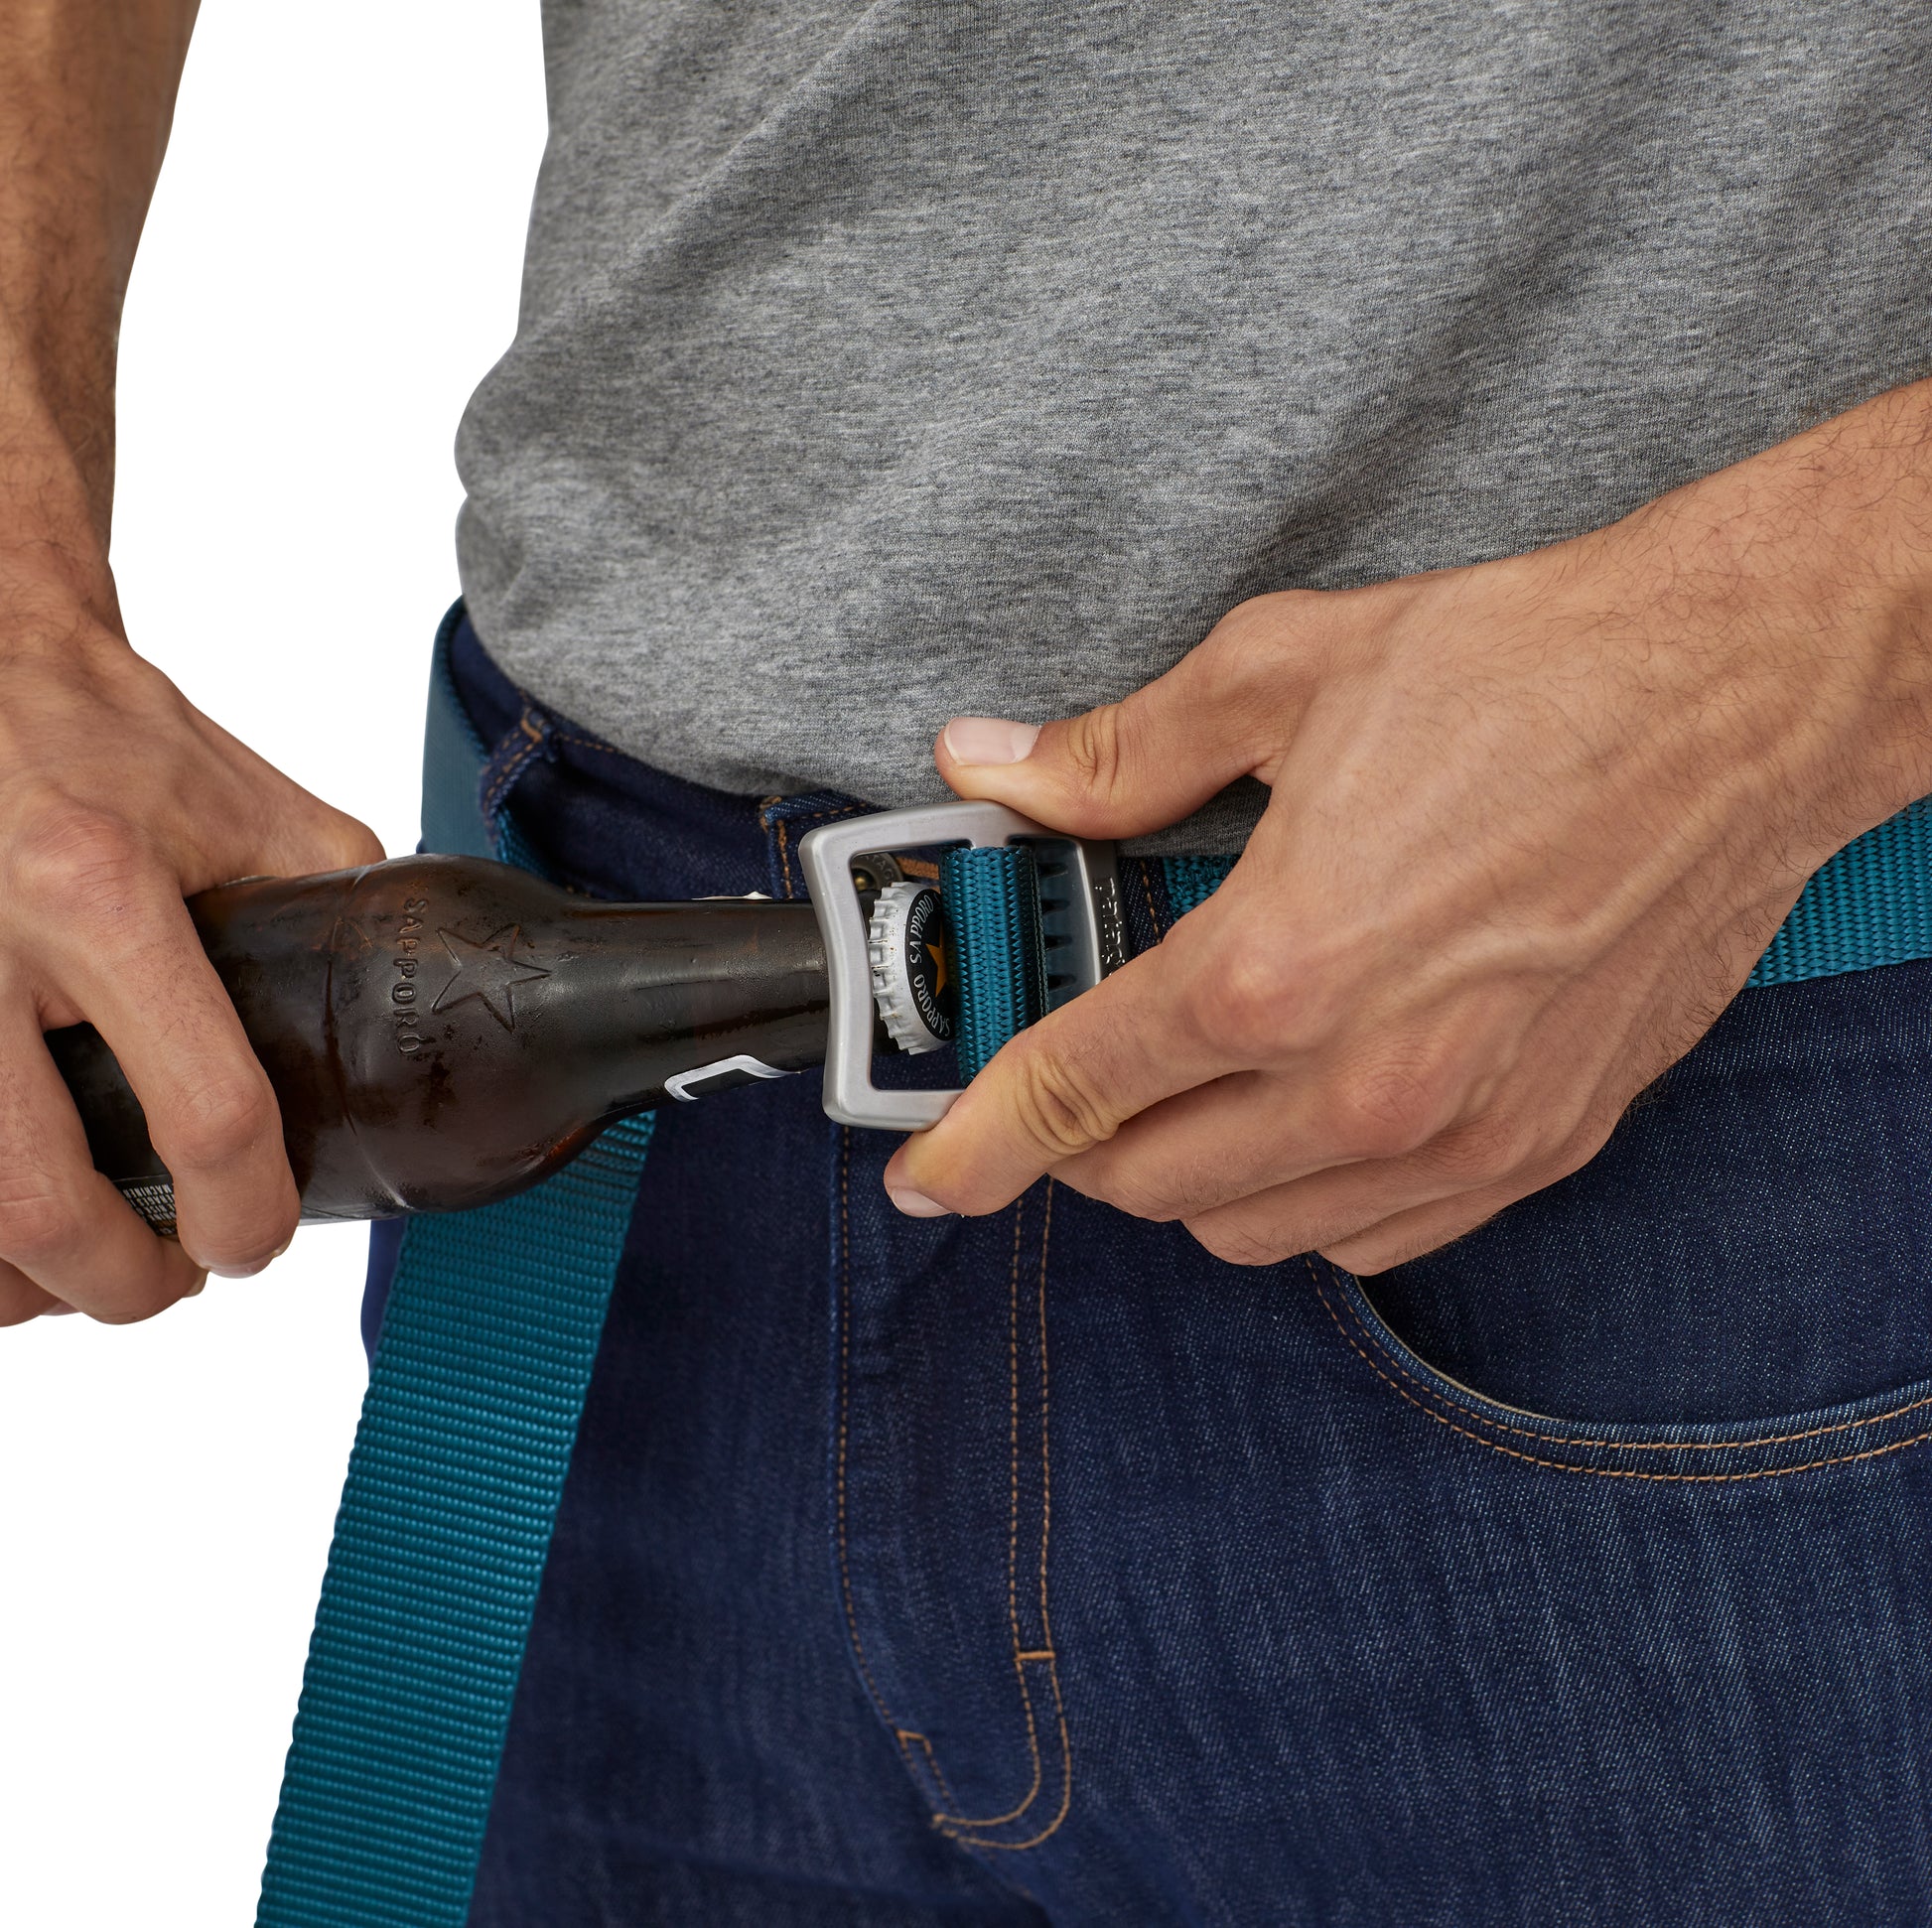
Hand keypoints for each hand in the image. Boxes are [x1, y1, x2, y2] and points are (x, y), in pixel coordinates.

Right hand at [0, 569, 381, 1323]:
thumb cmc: (105, 737)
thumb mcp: (250, 808)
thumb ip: (336, 907)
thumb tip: (406, 1003)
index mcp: (102, 894)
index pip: (204, 1112)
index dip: (245, 1214)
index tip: (256, 1238)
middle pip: (39, 1198)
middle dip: (122, 1281)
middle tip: (169, 1281)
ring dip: (23, 1277)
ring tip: (84, 1269)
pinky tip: (11, 1232)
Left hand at [884, 386, 1931, 1270]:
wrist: (1740, 695)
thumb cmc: (1534, 675)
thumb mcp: (1284, 674)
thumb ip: (1120, 752)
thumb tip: (1000, 767)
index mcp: (1277, 964)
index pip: (1073, 1087)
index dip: (975, 1138)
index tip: (926, 1169)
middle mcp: (1365, 1078)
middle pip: (1147, 1180)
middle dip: (1075, 1142)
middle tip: (1067, 1074)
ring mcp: (1461, 1133)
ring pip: (1252, 1231)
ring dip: (1183, 1176)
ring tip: (1180, 1088)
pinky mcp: (1539, 1146)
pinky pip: (1373, 1237)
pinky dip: (1301, 1202)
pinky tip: (1297, 1117)